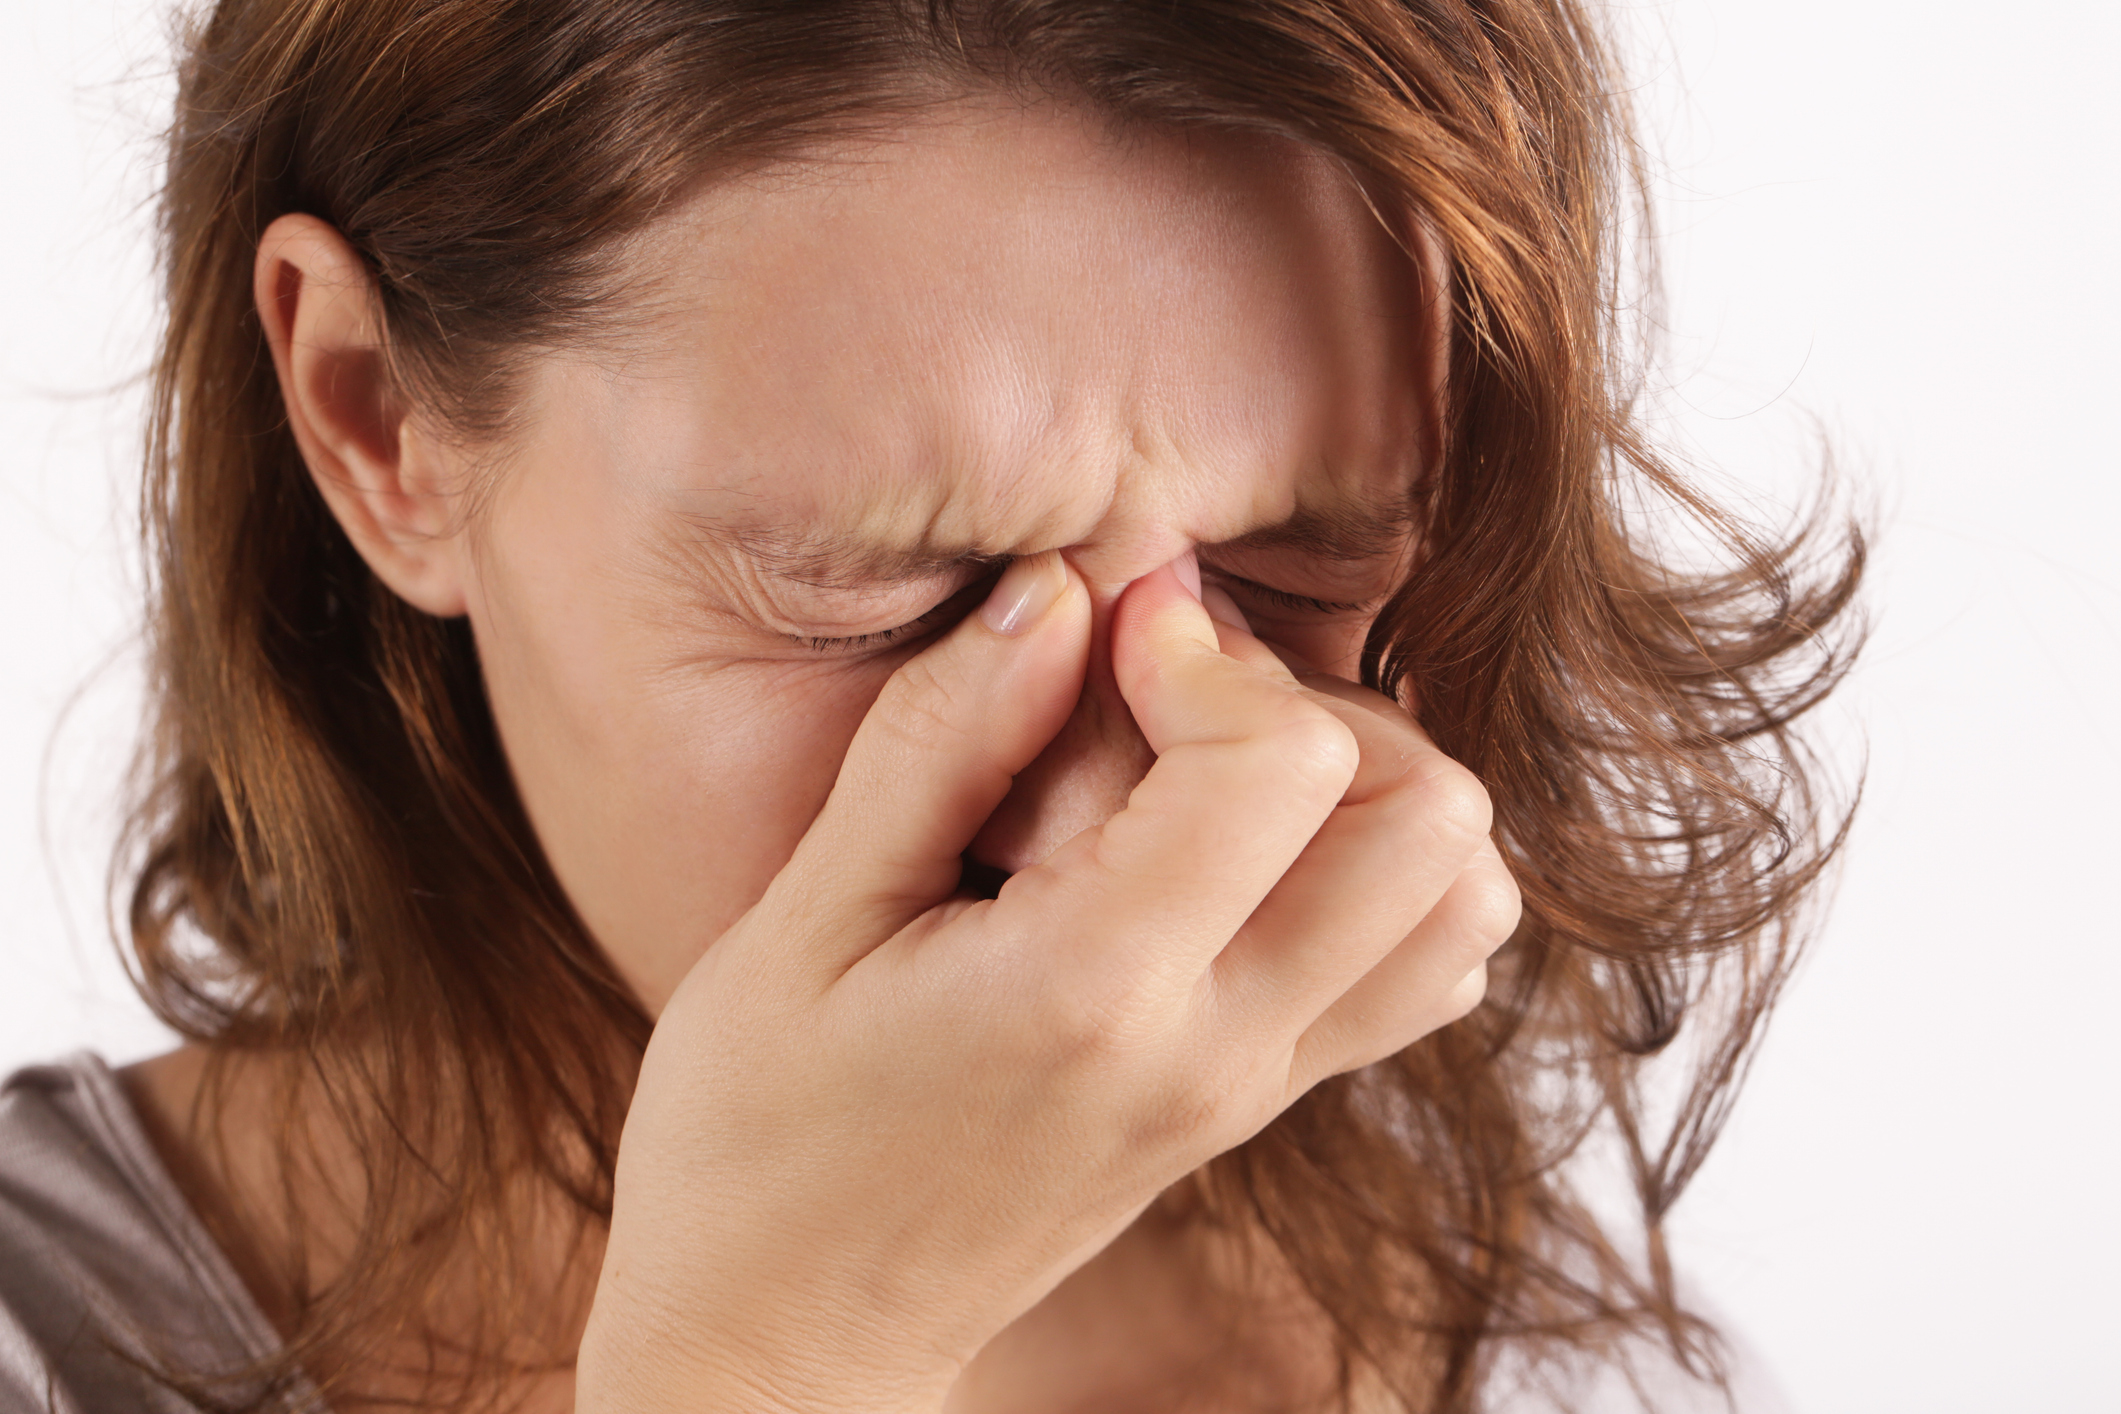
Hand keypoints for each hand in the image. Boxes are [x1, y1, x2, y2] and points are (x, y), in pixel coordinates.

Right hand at [575, 551, 1517, 1413]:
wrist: (787, 1339)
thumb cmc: (757, 1136)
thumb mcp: (803, 923)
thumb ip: (941, 744)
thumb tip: (1064, 590)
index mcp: (1095, 991)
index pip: (1285, 762)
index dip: (1204, 652)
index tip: (1101, 642)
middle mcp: (1219, 1045)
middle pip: (1431, 816)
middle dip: (1314, 706)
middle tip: (1165, 706)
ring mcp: (1258, 1086)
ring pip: (1461, 896)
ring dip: (1365, 792)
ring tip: (1207, 774)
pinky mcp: (1259, 1103)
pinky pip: (1418, 968)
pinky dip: (1373, 877)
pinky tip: (1234, 855)